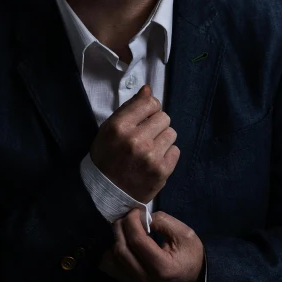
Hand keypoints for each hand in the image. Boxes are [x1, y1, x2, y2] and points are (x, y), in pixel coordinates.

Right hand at [89, 84, 179, 204]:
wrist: (105, 191)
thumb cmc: (107, 156)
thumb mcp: (110, 128)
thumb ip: (130, 107)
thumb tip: (148, 89)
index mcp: (120, 126)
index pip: (150, 103)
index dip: (150, 109)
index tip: (145, 118)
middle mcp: (136, 140)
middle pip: (164, 117)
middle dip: (156, 125)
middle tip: (146, 137)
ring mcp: (150, 156)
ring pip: (172, 133)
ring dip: (163, 140)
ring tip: (150, 149)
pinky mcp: (161, 171)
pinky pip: (176, 151)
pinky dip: (167, 155)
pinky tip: (154, 161)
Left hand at [98, 208, 204, 281]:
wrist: (194, 278)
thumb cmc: (190, 254)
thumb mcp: (184, 233)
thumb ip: (162, 222)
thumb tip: (140, 217)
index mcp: (161, 267)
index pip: (137, 241)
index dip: (132, 221)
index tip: (136, 210)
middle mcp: (145, 278)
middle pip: (121, 249)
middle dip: (121, 227)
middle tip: (128, 216)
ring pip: (111, 259)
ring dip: (115, 239)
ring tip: (125, 229)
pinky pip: (110, 267)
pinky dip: (110, 252)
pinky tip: (121, 242)